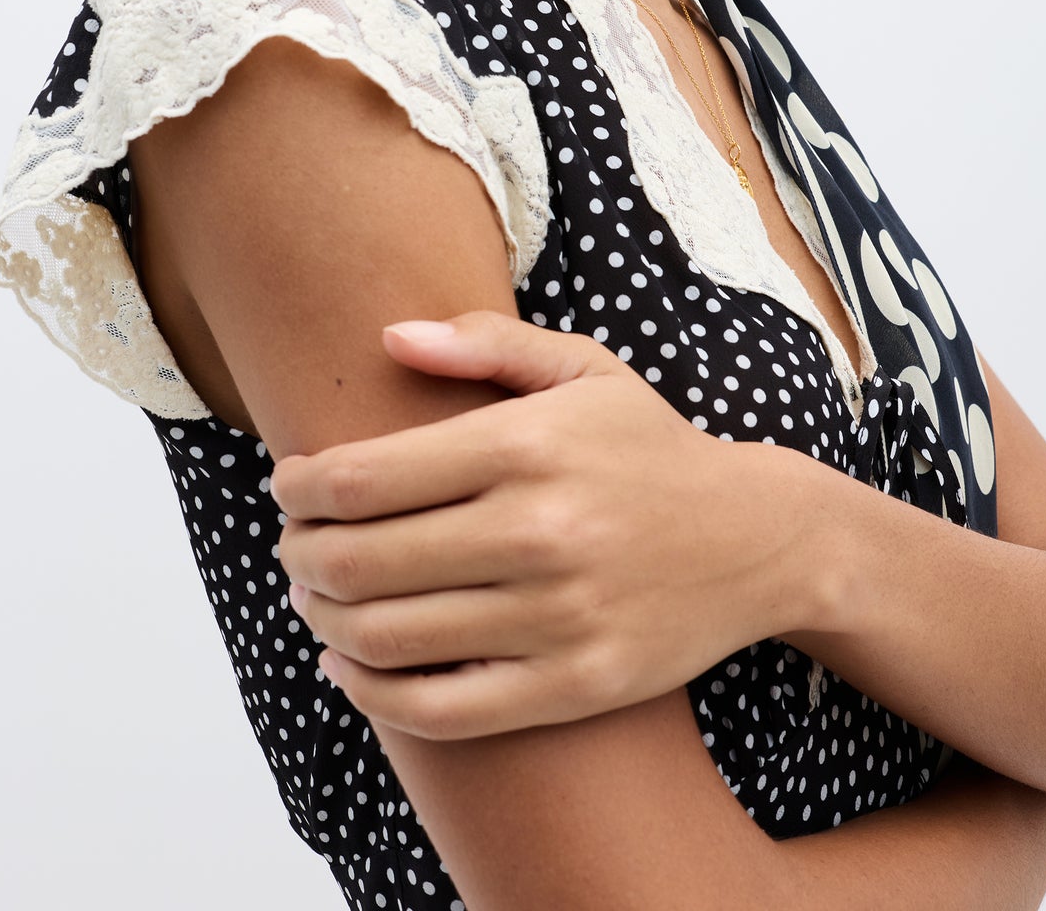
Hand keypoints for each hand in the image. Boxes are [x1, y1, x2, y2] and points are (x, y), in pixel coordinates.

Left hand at [271, 309, 815, 740]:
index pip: (364, 478)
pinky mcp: (573, 686)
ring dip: (323, 620)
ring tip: (316, 597)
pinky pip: (440, 711)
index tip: (289, 486)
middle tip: (294, 545)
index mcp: (527, 445)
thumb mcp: (581, 369)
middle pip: (360, 561)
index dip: (300, 488)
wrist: (756, 539)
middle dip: (300, 553)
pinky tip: (349, 666)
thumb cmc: (648, 446)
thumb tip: (388, 336)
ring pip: (387, 638)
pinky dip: (372, 694)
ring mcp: (557, 618)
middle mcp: (539, 532)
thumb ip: (484, 343)